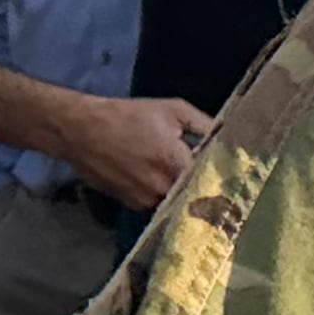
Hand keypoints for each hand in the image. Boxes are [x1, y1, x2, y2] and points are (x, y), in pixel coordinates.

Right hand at [50, 90, 214, 207]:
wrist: (81, 130)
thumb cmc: (128, 116)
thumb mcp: (172, 110)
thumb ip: (204, 125)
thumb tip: (226, 137)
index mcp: (176, 165)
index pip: (211, 183)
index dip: (222, 180)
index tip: (233, 178)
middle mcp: (162, 189)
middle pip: (194, 197)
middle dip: (204, 188)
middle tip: (213, 179)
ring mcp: (145, 201)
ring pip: (175, 202)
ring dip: (182, 193)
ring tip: (182, 178)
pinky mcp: (131, 205)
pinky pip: (157, 203)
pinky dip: (162, 195)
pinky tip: (158, 180)